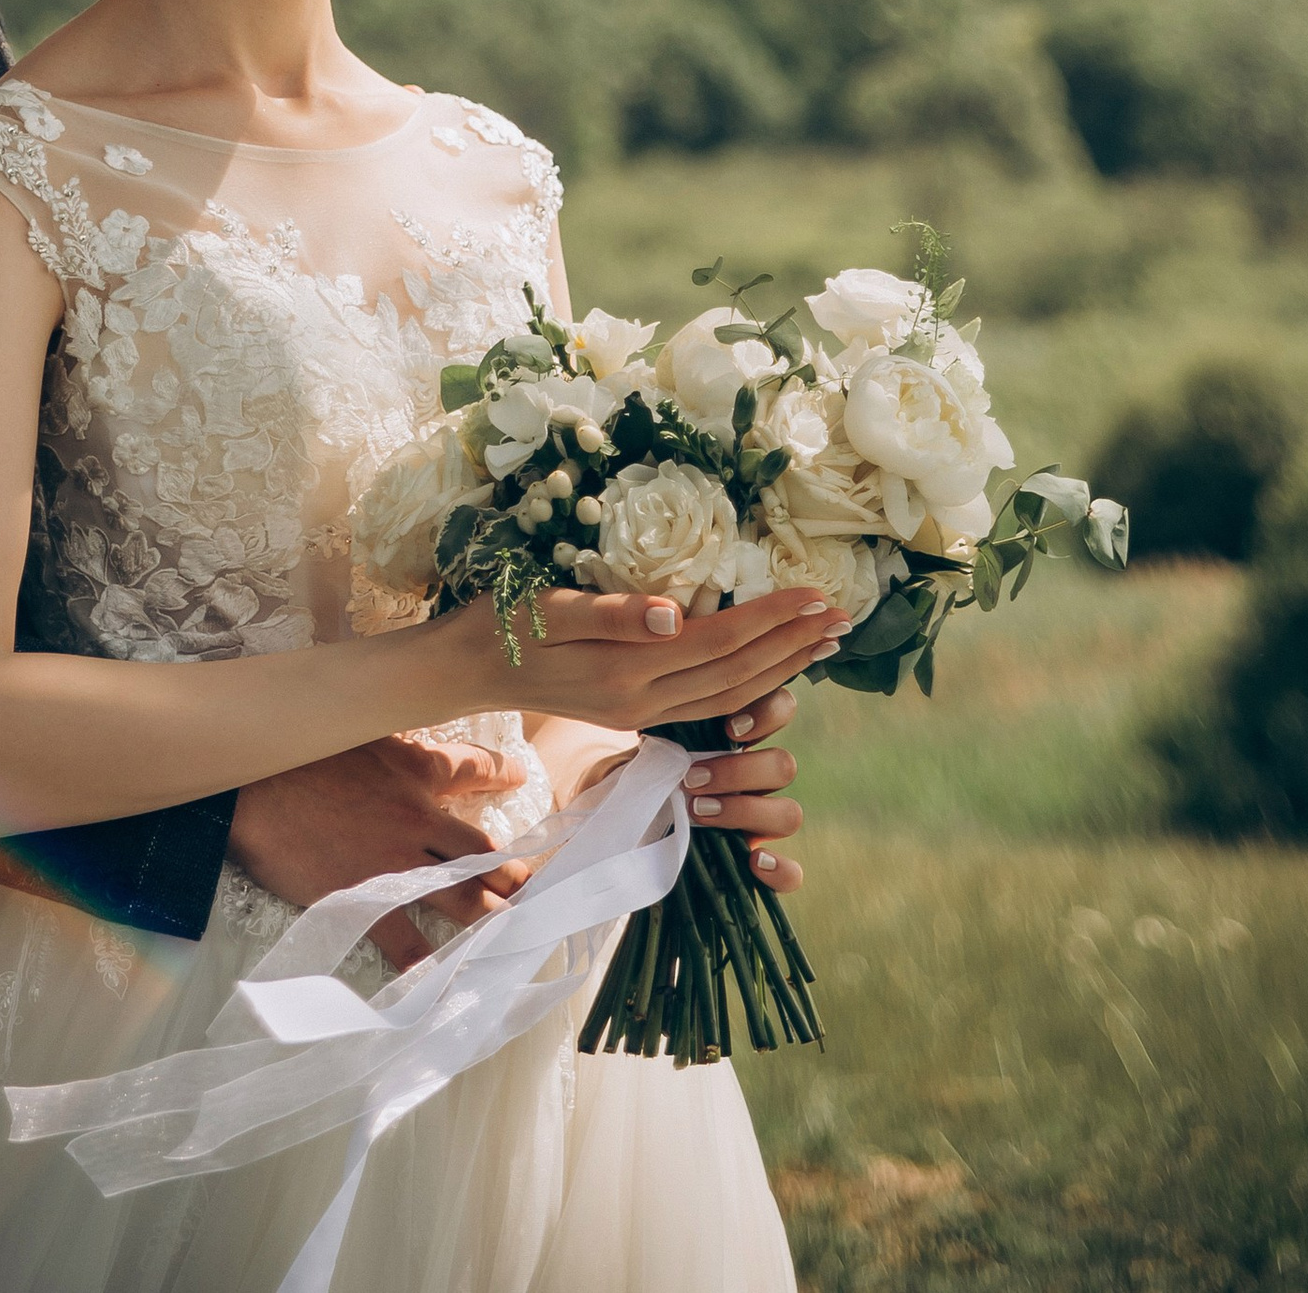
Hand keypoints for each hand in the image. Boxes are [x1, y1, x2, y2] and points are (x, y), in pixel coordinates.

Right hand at [228, 734, 534, 975]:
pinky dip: (427, 961)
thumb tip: (395, 736)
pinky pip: (407, 939)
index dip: (501, 774)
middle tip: (537, 887)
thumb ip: (384, 736)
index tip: (518, 777)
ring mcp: (396, 863)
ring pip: (462, 895)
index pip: (472, 768)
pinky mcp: (367, 900)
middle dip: (514, 871)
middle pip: (482, 847)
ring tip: (517, 932)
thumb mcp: (352, 726)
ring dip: (492, 916)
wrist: (253, 787)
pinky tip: (446, 976)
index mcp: (414, 767)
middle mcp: (418, 817)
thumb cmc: (295, 748)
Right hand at [439, 585, 844, 735]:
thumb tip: (678, 614)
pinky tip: (763, 671)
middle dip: (795, 645)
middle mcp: (645, 700)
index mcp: (632, 671)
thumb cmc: (502, 623)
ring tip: (822, 643)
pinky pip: (707, 704)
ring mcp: (640, 712)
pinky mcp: (632, 712)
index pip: (724, 642)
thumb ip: (614, 612)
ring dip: (782, 668)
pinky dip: (746, 686)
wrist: (463, 669)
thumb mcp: (550, 607)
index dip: (775, 618)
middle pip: (739, 674)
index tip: (821, 595)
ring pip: (729, 695)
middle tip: (844, 618)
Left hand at [541, 676, 804, 893]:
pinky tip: (754, 863)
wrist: (623, 815)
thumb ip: (672, 708)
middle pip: (784, 766)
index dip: (768, 716)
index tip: (730, 728)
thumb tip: (665, 664)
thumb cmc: (640, 761)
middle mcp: (758, 773)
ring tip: (698, 812)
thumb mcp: (652, 728)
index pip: (781, 709)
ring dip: (745, 812)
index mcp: (742, 732)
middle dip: (739, 772)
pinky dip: (781, 870)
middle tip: (692, 777)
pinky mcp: (756, 859)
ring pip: (789, 813)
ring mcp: (760, 818)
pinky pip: (793, 872)